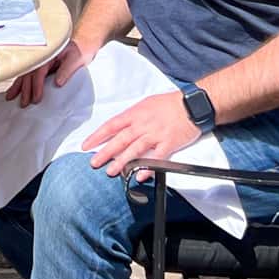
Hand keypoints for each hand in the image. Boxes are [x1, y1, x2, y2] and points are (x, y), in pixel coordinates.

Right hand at [6, 36, 97, 106]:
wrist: (83, 42)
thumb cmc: (80, 50)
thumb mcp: (76, 59)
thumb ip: (66, 70)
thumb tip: (57, 83)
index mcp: (48, 54)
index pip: (39, 72)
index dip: (36, 86)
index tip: (35, 99)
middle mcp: (41, 56)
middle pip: (29, 74)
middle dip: (25, 89)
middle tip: (24, 104)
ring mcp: (39, 59)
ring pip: (25, 73)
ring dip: (18, 86)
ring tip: (11, 98)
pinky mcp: (40, 64)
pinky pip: (27, 73)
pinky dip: (20, 82)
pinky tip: (14, 89)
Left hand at [81, 92, 198, 178]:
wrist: (192, 105)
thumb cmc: (169, 103)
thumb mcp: (146, 104)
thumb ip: (133, 117)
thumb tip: (120, 127)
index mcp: (135, 113)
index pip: (111, 125)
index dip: (97, 136)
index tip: (86, 145)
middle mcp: (143, 124)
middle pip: (120, 139)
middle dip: (105, 152)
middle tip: (94, 162)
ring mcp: (156, 134)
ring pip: (135, 149)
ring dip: (122, 161)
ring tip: (111, 171)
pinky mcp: (169, 143)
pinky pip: (157, 158)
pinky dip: (148, 167)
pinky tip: (139, 175)